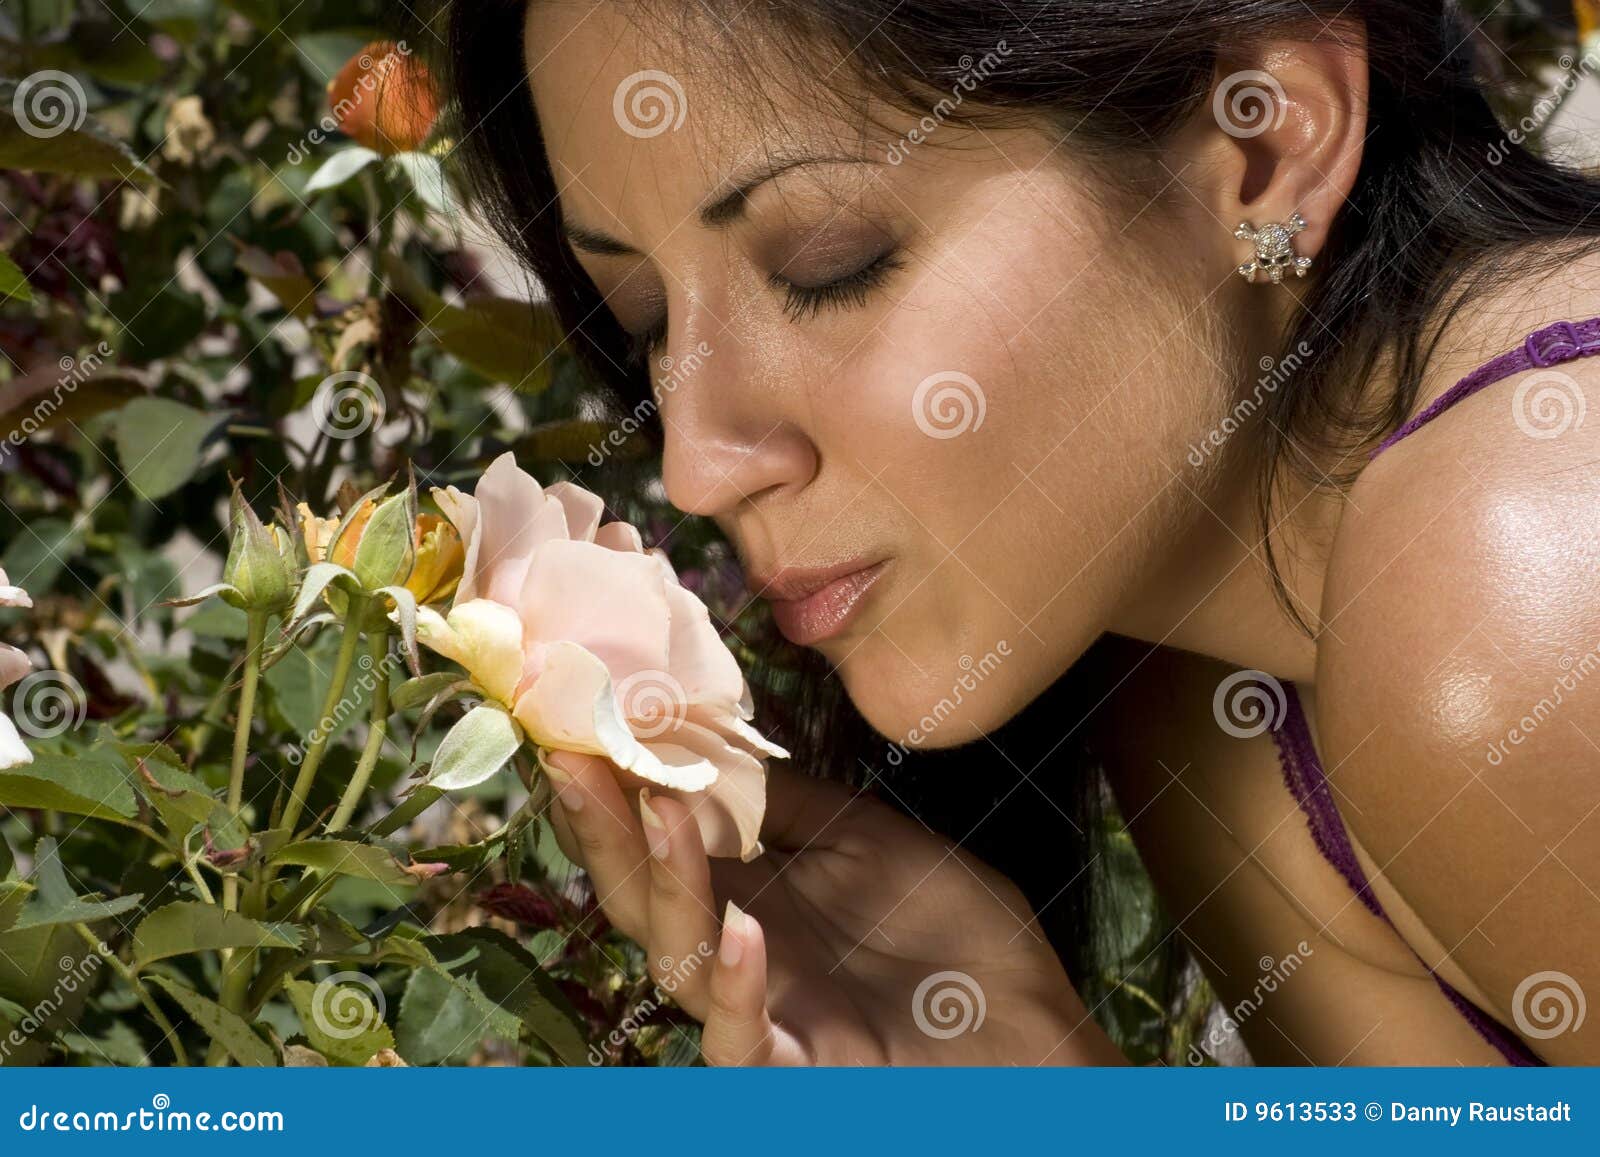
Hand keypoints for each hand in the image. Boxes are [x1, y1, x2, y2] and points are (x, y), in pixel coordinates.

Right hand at [542, 751, 1124, 1065]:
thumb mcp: (868, 839)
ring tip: (660, 810)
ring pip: (676, 959)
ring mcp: (762, 1009)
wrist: (1026, 1021)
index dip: (616, 793)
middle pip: (642, 896)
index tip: (582, 725)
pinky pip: (742, 1038)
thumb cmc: (952, 932)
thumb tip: (717, 741)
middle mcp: (736, 950)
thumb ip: (789, 803)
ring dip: (666, 884)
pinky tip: (740, 932)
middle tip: (575, 761)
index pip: (659, 844)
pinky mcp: (799, 1065)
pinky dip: (733, 987)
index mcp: (748, 893)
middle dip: (604, 831)